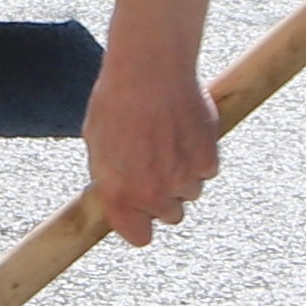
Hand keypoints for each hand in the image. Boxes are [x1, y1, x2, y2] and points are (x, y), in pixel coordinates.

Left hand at [78, 40, 221, 242]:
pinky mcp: (208, 160)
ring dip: (183, 174)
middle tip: (156, 164)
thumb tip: (115, 194)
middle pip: (170, 216)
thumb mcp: (97, 143)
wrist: (149, 69)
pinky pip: (207, 170)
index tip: (140, 212)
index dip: (140, 224)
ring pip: (191, 192)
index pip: (139, 237)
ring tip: (169, 140)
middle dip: (164, 196)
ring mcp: (182, 178)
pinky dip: (200, 156)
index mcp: (119, 193)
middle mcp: (153, 192)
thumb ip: (109, 177)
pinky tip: (185, 131)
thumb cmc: (116, 100)